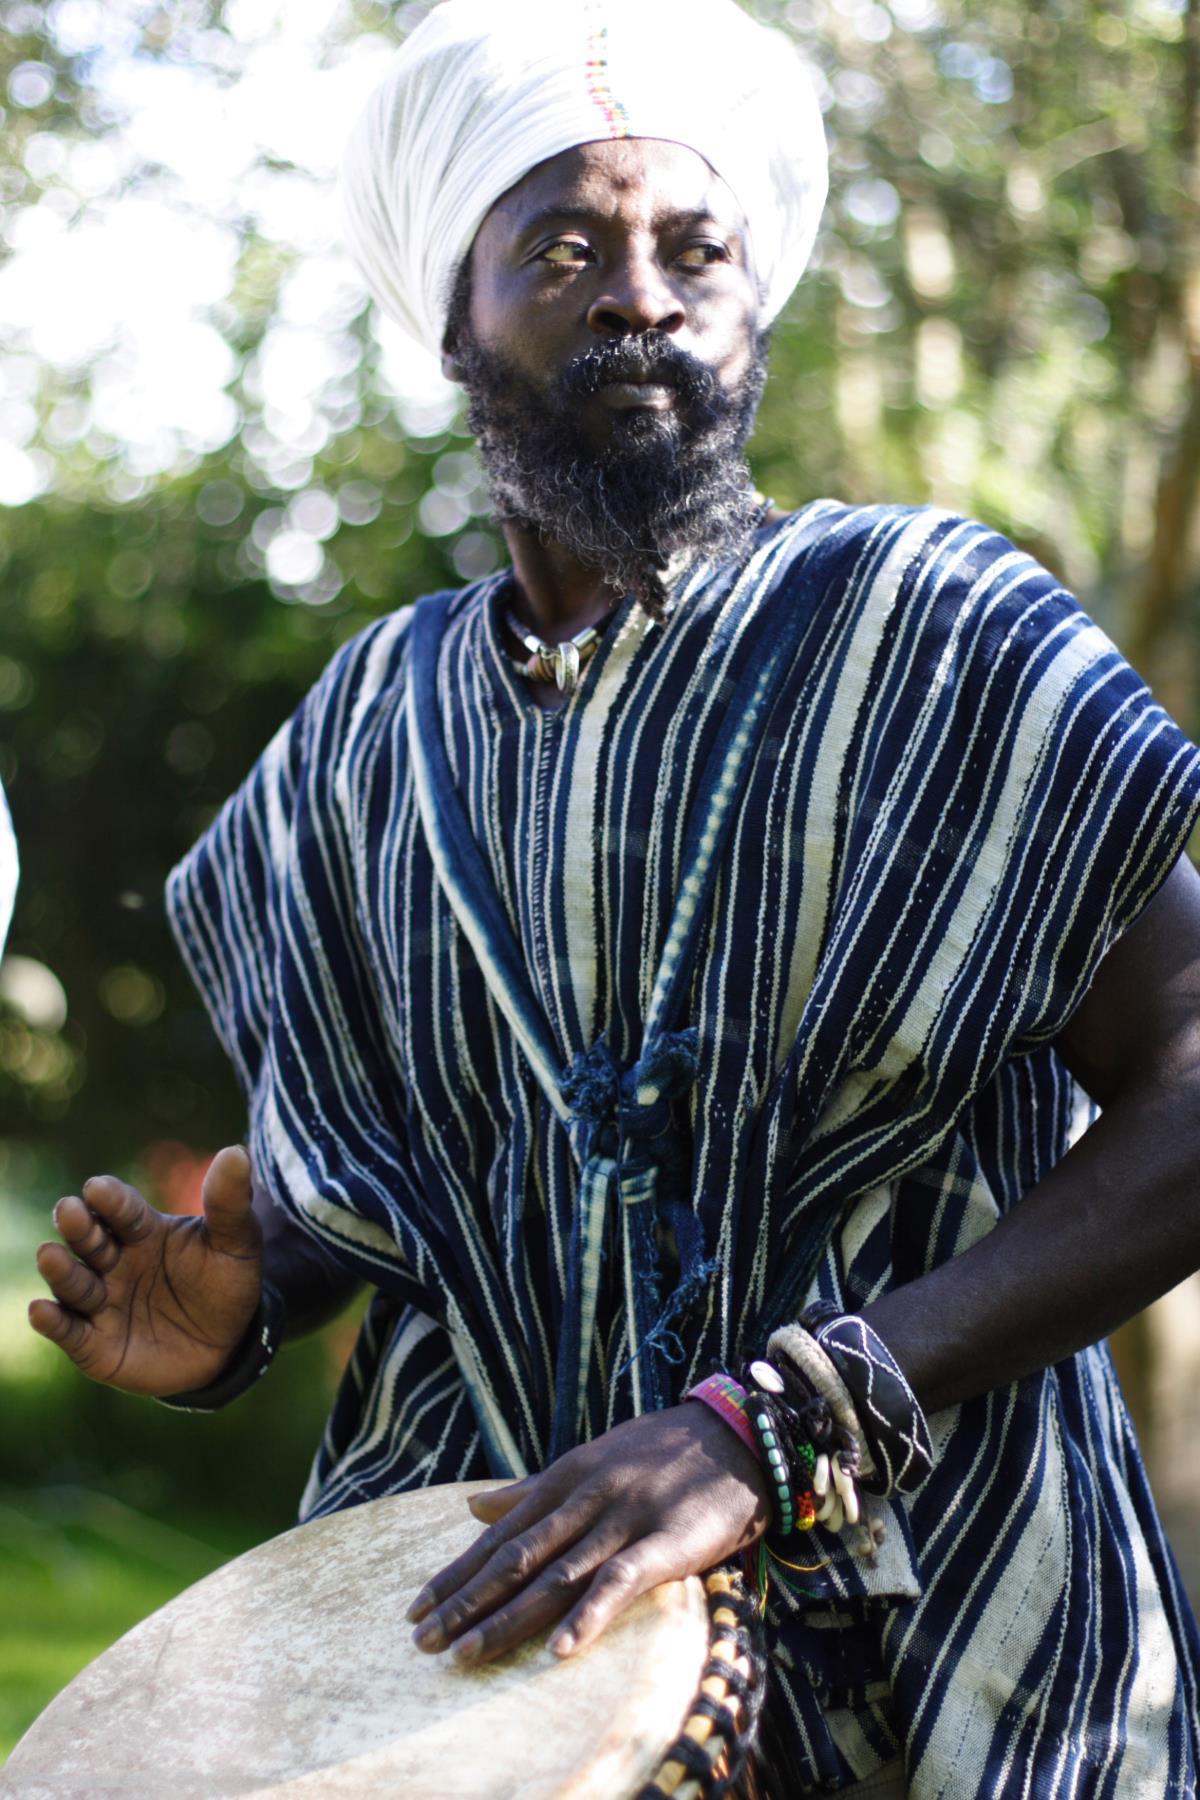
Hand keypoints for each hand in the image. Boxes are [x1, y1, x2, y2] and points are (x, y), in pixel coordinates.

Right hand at [28, 1145, 261, 1396]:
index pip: (122, 1209)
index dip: (111, 1199)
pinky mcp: (93, 1343)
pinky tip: (40, 1310)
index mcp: (144, 1230)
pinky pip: (69, 1330)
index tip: (99, 1188)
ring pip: (75, 1282)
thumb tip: (236, 1152)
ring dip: (60, 1269)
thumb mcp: (237, 1244)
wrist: (228, 1345)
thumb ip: (230, 1204)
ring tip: (50, 1254)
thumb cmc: (226, 1285)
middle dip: (78, 1226)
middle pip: (90, 1239)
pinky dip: (53, 1321)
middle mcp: (114, 1261)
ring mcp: (102, 1301)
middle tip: (69, 1210)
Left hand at [407, 1401, 769, 1665]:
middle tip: (422, 1643)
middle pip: (516, 1559)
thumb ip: (531, 1489)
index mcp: (566, 1478)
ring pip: (556, 1574)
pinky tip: (559, 1649)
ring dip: (508, 1617)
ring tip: (466, 1655)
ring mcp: (625, 1518)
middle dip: (466, 1603)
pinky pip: (621, 1581)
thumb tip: (473, 1508)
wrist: (735, 1434)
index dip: (457, 1574)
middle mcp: (587, 1497)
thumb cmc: (659, 1452)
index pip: (500, 1535)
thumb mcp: (590, 1460)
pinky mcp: (668, 1542)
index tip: (416, 1609)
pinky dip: (588, 1615)